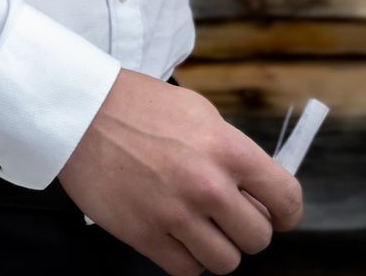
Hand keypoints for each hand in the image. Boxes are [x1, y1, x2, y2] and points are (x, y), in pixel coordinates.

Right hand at [60, 70, 302, 275]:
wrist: (80, 111)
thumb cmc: (136, 106)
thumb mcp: (198, 112)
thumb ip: (231, 150)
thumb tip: (256, 187)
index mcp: (228, 150)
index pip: (286, 199)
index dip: (286, 214)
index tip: (278, 216)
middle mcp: (208, 185)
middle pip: (258, 238)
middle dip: (245, 230)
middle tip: (225, 217)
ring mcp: (176, 213)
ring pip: (225, 262)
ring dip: (216, 248)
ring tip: (198, 228)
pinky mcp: (145, 234)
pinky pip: (187, 269)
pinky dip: (186, 258)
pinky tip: (174, 235)